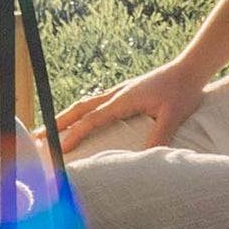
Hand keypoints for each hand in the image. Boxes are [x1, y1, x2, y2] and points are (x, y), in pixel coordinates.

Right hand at [56, 58, 208, 153]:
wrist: (189, 69)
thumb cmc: (181, 92)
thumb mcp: (172, 117)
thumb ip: (158, 137)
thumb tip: (144, 159)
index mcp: (123, 100)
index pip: (92, 119)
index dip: (74, 134)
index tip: (59, 148)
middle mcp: (116, 94)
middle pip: (79, 108)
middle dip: (58, 122)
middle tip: (38, 135)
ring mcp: (119, 91)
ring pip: (85, 104)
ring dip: (67, 116)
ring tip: (51, 128)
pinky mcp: (125, 92)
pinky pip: (96, 103)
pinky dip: (82, 112)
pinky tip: (81, 119)